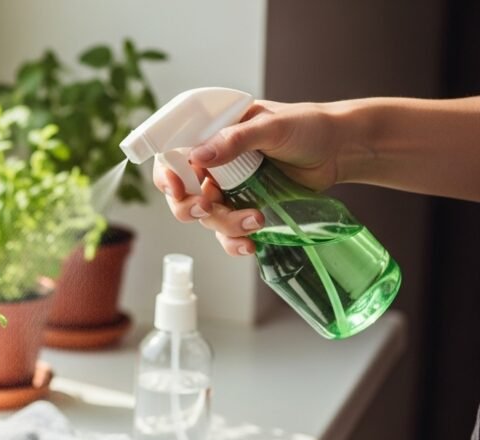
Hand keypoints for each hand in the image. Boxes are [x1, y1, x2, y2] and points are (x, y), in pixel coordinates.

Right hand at [153, 100, 349, 255]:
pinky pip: (229, 233)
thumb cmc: (308, 125)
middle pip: (183, 194)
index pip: (172, 156)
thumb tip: (197, 156)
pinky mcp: (247, 209)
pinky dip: (235, 242)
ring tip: (256, 221)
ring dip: (225, 225)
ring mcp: (230, 189)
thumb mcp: (271, 126)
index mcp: (211, 136)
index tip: (177, 188)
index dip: (166, 175)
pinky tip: (250, 245)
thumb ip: (235, 139)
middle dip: (191, 207)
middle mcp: (214, 165)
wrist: (341, 148)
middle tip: (208, 208)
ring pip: (208, 218)